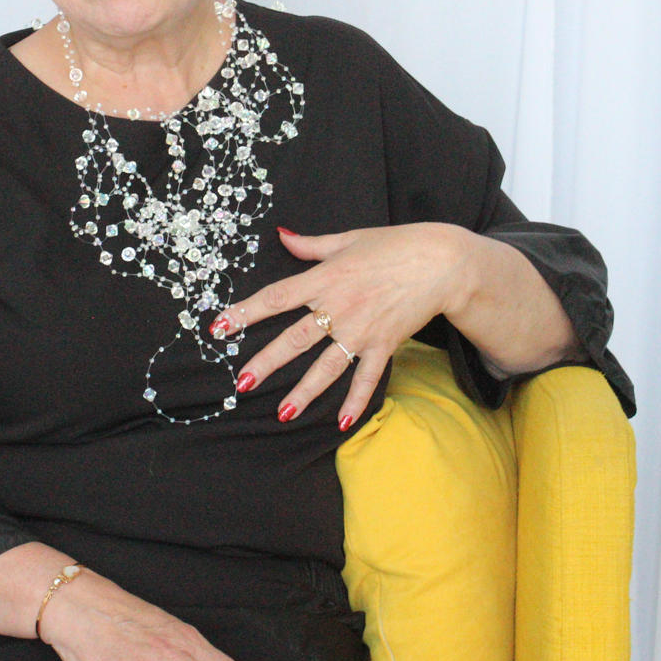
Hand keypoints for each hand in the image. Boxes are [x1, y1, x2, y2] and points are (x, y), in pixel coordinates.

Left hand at [216, 223, 467, 430]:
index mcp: (325, 278)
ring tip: (283, 413)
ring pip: (326, 366)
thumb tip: (282, 236)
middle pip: (294, 339)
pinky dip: (355, 402)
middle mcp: (339, 307)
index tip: (219, 327)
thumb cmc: (394, 245)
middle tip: (242, 384)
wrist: (442, 262)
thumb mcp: (348, 239)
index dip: (245, 312)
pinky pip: (367, 378)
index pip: (275, 298)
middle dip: (265, 362)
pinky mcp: (385, 344)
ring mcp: (362, 330)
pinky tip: (340, 424)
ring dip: (304, 392)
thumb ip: (311, 245)